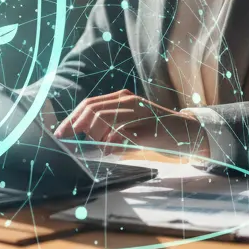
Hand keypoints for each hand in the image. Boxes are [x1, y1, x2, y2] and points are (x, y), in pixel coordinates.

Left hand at [53, 89, 209, 156]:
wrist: (188, 132)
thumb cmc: (156, 132)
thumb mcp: (130, 125)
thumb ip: (110, 127)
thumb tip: (85, 137)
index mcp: (121, 99)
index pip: (89, 104)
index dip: (72, 118)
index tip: (60, 132)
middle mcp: (127, 101)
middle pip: (92, 109)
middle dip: (77, 125)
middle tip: (71, 139)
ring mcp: (137, 111)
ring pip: (104, 118)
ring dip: (95, 134)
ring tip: (100, 145)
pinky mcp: (146, 126)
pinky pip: (122, 132)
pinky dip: (111, 141)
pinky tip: (108, 149)